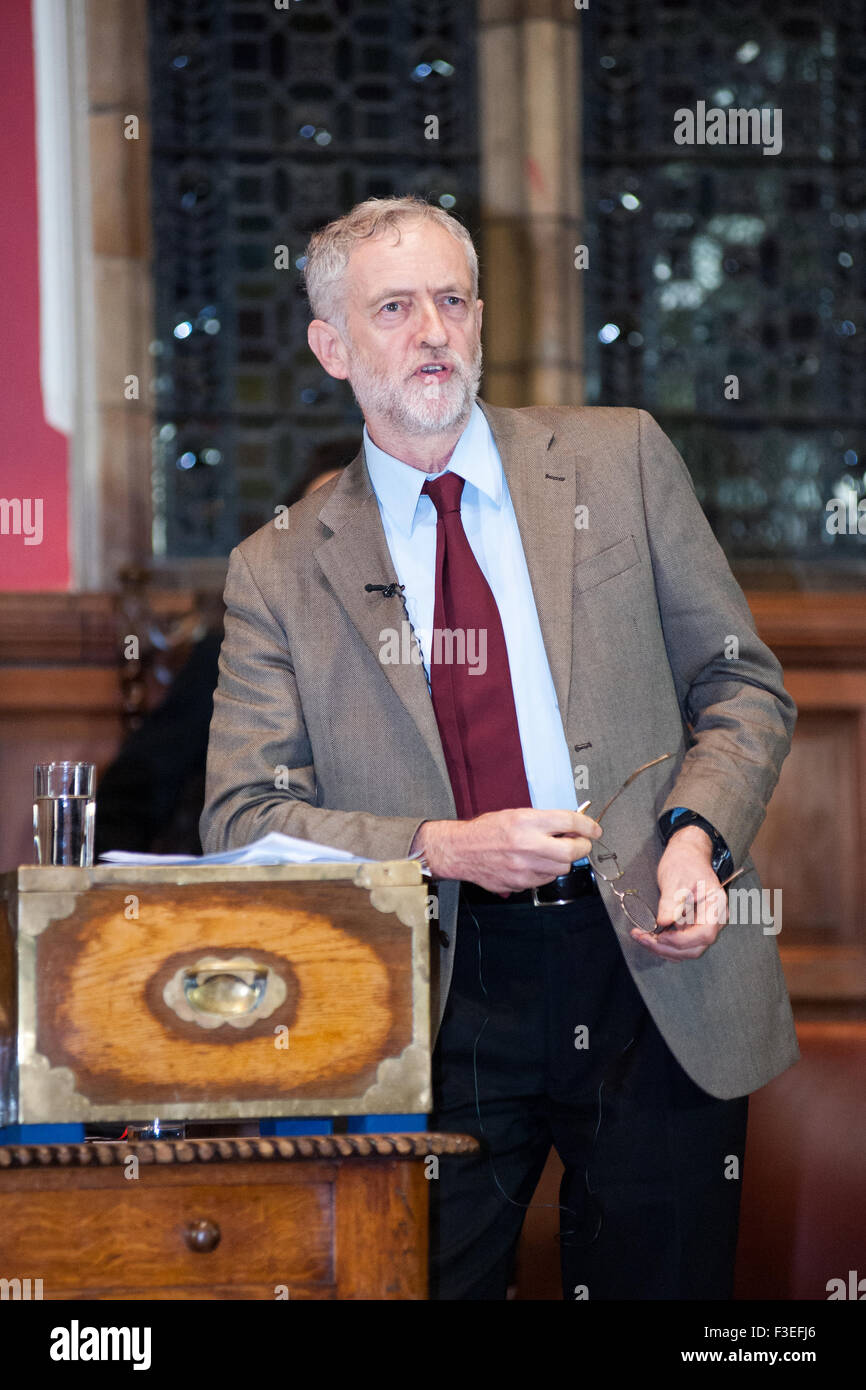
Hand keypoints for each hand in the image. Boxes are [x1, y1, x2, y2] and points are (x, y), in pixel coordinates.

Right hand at [410, 808, 602, 893]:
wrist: (461, 850)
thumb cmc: (487, 830)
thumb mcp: (516, 814)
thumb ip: (544, 820)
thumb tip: (572, 825)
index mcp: (526, 821)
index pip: (569, 821)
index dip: (588, 825)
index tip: (594, 829)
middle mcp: (526, 844)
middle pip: (572, 851)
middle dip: (582, 846)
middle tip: (581, 843)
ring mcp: (523, 867)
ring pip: (562, 869)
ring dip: (564, 861)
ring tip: (553, 852)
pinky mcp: (520, 883)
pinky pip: (546, 880)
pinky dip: (547, 872)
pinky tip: (537, 863)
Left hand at [631, 824, 727, 959]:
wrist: (686, 854)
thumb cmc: (685, 862)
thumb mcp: (675, 879)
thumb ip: (671, 902)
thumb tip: (665, 923)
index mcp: (717, 905)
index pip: (705, 933)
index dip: (682, 940)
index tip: (660, 936)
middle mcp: (715, 919)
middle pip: (696, 947)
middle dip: (667, 948)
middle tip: (642, 938)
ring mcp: (705, 924)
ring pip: (688, 950)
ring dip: (664, 949)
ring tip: (642, 937)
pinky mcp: (694, 927)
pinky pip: (683, 944)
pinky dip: (666, 945)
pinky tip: (649, 937)